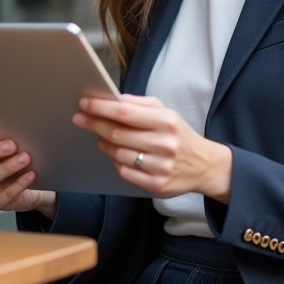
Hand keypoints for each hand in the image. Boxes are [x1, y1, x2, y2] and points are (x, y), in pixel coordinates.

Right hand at [0, 126, 56, 218]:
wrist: (21, 185)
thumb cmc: (8, 159)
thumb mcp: (2, 147)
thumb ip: (1, 136)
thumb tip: (14, 125)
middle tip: (11, 145)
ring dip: (9, 166)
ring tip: (25, 158)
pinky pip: (6, 193)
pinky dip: (19, 183)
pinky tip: (30, 174)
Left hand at [73, 94, 232, 201]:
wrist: (204, 165)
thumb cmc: (178, 135)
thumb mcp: (166, 112)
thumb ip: (140, 104)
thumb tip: (113, 98)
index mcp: (166, 121)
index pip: (125, 112)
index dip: (101, 107)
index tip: (84, 103)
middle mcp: (165, 143)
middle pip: (117, 133)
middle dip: (95, 124)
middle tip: (80, 118)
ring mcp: (161, 166)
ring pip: (118, 154)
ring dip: (105, 144)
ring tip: (101, 138)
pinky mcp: (157, 185)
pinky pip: (125, 172)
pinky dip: (117, 162)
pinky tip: (117, 155)